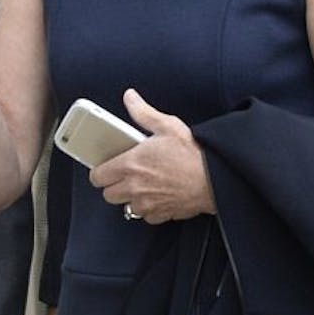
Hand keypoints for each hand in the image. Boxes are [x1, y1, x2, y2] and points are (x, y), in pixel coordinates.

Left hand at [91, 89, 214, 223]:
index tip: (106, 168)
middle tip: (124, 175)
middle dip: (114, 186)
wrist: (215, 178)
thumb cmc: (193, 153)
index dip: (100, 171)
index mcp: (130, 164)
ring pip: (126, 207)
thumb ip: (143, 112)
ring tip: (143, 185)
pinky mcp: (161, 214)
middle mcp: (135, 187)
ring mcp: (147, 203)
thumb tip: (130, 98)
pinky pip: (146, 216)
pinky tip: (157, 195)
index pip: (98, 176)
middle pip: (108, 194)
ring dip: (131, 198)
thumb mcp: (167, 125)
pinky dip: (149, 208)